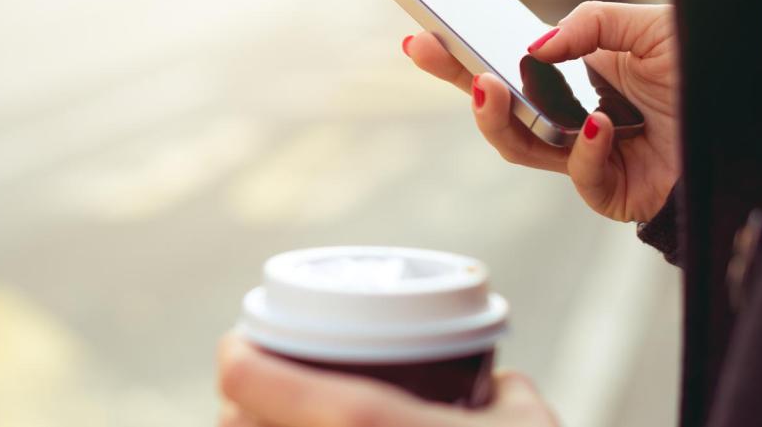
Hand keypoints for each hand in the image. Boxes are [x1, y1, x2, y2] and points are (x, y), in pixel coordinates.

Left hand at [217, 334, 557, 426]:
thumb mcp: (528, 426)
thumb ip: (505, 395)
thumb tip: (499, 386)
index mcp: (359, 422)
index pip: (245, 380)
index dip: (236, 354)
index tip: (244, 343)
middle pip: (233, 426)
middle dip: (239, 404)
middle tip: (260, 387)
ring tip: (273, 424)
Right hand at [403, 1, 678, 222]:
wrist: (754, 123)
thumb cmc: (702, 73)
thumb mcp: (649, 24)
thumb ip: (591, 22)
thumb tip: (535, 46)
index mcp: (571, 75)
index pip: (502, 66)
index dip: (458, 55)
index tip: (419, 34)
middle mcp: (567, 115)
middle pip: (496, 107)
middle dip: (455, 80)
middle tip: (427, 51)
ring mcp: (582, 155)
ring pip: (518, 147)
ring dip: (498, 118)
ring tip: (491, 86)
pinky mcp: (607, 189)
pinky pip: (581, 174)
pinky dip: (587, 149)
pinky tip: (602, 126)